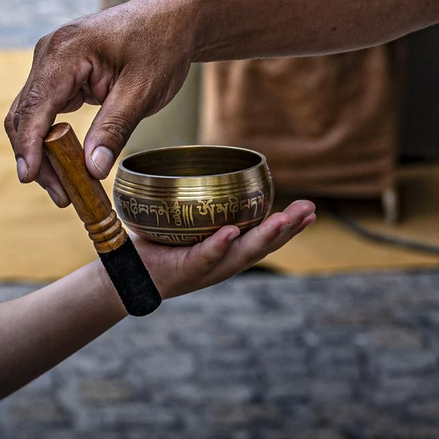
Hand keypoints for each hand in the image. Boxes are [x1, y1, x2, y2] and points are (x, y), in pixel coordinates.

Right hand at [6, 0, 196, 206]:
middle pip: (26, 115)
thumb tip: (92, 169)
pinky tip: (69, 164)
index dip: (29, 144)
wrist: (173, 19)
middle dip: (37, 158)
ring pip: (32, 116)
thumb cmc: (160, 46)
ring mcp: (52, 63)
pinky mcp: (60, 73)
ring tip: (66, 188)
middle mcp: (49, 53)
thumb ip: (114, 128)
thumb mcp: (142, 91)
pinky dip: (52, 138)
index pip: (35, 104)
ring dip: (43, 152)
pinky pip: (46, 110)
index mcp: (65, 51)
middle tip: (62, 196)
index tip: (29, 177)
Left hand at [133, 200, 316, 298]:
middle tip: (309, 211)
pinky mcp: (184, 271)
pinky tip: (230, 233)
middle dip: (288, 229)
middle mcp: (223, 262)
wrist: (127, 274)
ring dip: (264, 237)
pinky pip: (204, 257)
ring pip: (241, 253)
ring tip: (284, 220)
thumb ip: (203, 204)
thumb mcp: (187, 224)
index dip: (290, 227)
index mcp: (229, 251)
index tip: (311, 211)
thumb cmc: (158, 245)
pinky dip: (218, 246)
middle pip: (262, 246)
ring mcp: (207, 269)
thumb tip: (210, 164)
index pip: (265, 239)